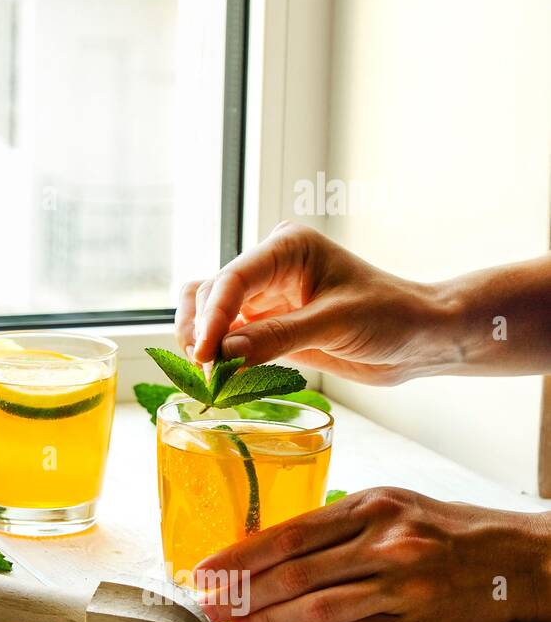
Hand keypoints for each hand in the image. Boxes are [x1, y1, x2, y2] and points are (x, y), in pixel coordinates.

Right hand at [174, 222, 451, 384]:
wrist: (420, 338)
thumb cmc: (392, 316)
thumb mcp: (335, 324)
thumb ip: (277, 337)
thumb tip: (223, 354)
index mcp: (287, 248)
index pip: (233, 278)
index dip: (212, 316)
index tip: (203, 354)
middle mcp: (269, 266)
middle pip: (212, 291)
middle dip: (203, 329)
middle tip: (205, 370)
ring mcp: (265, 296)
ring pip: (210, 310)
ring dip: (201, 338)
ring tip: (207, 371)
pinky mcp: (266, 323)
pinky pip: (227, 335)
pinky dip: (218, 352)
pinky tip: (220, 374)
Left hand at [194, 487, 550, 621]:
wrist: (518, 558)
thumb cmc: (446, 530)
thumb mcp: (390, 508)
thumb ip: (335, 526)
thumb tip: (269, 550)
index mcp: (370, 506)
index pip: (288, 532)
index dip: (239, 553)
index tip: (204, 567)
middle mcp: (383, 540)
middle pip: (292, 569)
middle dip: (239, 589)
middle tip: (204, 602)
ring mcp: (399, 582)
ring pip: (313, 604)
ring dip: (262, 617)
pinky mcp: (413, 619)